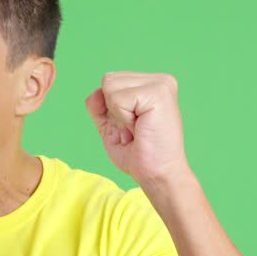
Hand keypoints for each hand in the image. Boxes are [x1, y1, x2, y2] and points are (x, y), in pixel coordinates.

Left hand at [84, 71, 188, 186]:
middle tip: (136, 130)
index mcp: (152, 85)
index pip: (111, 80)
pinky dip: (123, 119)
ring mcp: (161, 84)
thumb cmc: (139, 155)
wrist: (158, 175)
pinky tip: (141, 128)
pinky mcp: (158, 93)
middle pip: (109, 80)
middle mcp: (160, 80)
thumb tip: (95, 92)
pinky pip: (118, 99)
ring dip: (119, 115)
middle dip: (114, 110)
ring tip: (139, 129)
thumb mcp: (111, 127)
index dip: (111, 109)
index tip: (133, 128)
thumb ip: (100, 107)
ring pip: (110, 86)